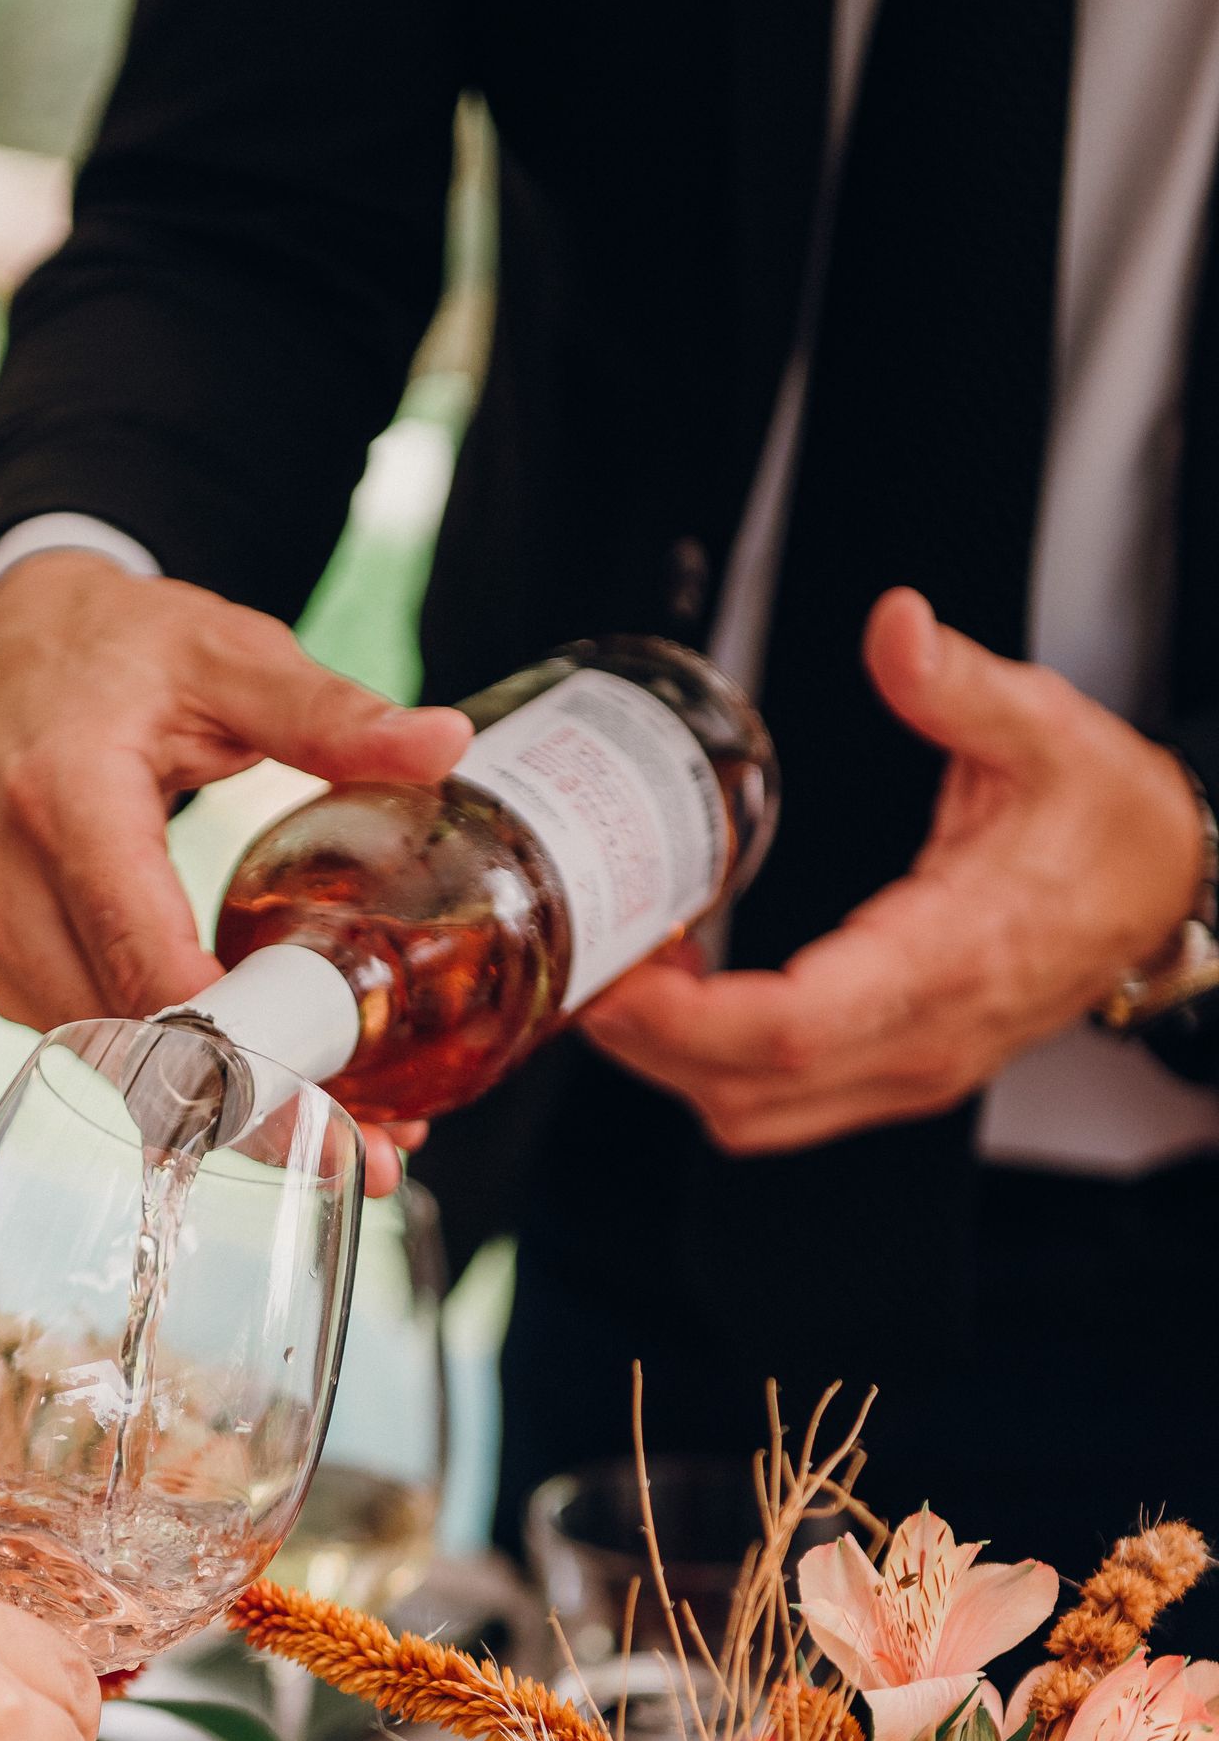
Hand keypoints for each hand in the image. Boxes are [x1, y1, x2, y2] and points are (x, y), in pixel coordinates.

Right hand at [0, 550, 469, 1189]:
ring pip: (110, 1063)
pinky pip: (92, 1046)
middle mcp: (8, 882)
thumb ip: (330, 712)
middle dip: (253, 1110)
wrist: (14, 646)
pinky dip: (176, 1079)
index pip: (142, 955)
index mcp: (65, 798)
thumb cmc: (126, 651)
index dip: (234, 1051)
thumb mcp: (231, 656)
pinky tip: (265, 1085)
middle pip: (130, 1040)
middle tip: (373, 1155)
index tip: (327, 1114)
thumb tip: (446, 744)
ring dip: (221, 1109)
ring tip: (346, 1130)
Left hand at [579, 589, 1208, 1152]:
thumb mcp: (1047, 729)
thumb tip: (896, 626)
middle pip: (750, 1088)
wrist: (1168, 887)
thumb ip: (960, 684)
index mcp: (951, 957)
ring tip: (619, 975)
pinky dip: (711, 1071)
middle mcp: (925, 1039)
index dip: (687, 1020)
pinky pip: (782, 1105)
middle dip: (645, 1043)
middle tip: (579, 963)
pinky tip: (678, 1000)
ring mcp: (912, 1071)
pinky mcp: (897, 1074)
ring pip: (757, 1115)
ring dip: (670, 1065)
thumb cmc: (1105, 818)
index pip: (795, 1025)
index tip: (615, 976)